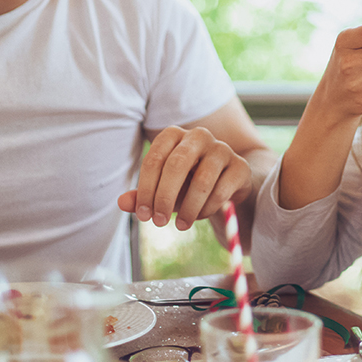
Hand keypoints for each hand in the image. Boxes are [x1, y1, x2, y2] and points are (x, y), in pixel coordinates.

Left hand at [117, 126, 251, 230]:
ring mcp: (222, 149)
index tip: (143, 216)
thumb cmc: (188, 183)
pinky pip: (222, 190)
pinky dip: (208, 208)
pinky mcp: (240, 166)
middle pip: (177, 164)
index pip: (154, 159)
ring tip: (182, 225)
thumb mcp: (163, 189)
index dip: (145, 190)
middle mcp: (198, 136)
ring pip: (202, 180)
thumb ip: (142, 195)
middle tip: (159, 222)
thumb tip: (121, 202)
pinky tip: (201, 215)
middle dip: (165, 197)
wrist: (225, 183)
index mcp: (174, 135)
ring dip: (188, 208)